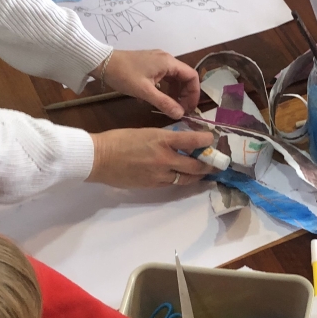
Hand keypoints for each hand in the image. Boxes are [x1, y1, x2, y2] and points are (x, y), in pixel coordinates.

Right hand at [88, 127, 215, 187]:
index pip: (192, 141)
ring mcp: (159, 175)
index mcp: (162, 140)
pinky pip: (172, 183)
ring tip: (204, 172)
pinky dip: (179, 179)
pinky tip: (182, 176)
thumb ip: (164, 138)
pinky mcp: (153, 185)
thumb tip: (180, 142)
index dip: (206, 140)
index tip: (212, 139)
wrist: (99, 159)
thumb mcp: (145, 132)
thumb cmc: (119, 140)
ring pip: (186, 178)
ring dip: (197, 175)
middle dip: (209, 165)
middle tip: (216, 163)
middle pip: (195, 165)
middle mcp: (165, 159)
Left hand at [99, 50, 200, 119]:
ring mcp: (157, 61)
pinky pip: (164, 78)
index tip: (189, 108)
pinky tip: (157, 100)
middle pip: (184, 78)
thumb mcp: (144, 91)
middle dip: (185, 95)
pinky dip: (165, 89)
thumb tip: (180, 115)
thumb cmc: (123, 74)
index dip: (194, 93)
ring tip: (170, 107)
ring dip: (174, 93)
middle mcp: (166, 59)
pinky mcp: (149, 65)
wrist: (101, 62)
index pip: (192, 76)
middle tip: (180, 110)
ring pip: (174, 79)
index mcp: (168, 62)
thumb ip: (164, 103)